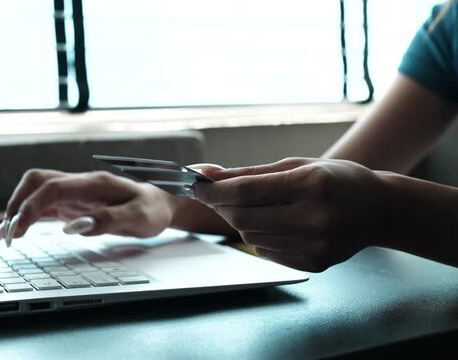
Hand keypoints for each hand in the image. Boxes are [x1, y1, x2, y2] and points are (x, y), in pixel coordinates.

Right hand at [0, 169, 176, 244]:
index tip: (18, 229)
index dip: (31, 206)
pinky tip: (18, 230)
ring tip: (5, 235)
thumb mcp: (138, 218)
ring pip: (35, 191)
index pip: (52, 187)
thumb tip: (72, 228)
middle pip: (36, 182)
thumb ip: (107, 220)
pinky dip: (27, 215)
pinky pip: (43, 204)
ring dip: (18, 209)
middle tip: (8, 235)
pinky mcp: (73, 204)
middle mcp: (80, 184)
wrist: (161, 203)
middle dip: (17, 205)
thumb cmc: (152, 210)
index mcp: (94, 184)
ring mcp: (75, 193)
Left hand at [194, 157, 390, 271]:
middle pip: (243, 217)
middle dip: (221, 205)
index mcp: (311, 185)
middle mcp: (315, 218)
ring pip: (250, 236)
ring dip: (240, 221)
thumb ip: (250, 173)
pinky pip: (266, 251)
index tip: (196, 185)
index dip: (214, 190)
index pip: (246, 191)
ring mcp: (316, 245)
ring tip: (255, 207)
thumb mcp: (297, 165)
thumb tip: (207, 175)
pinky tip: (275, 224)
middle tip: (215, 195)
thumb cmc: (336, 180)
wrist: (380, 210)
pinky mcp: (314, 263)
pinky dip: (259, 236)